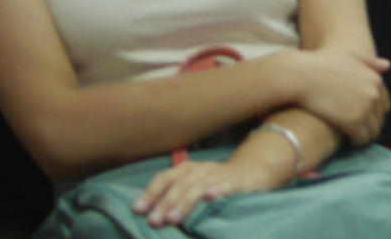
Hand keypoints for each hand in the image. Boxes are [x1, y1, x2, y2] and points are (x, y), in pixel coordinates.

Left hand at [134, 153, 276, 226]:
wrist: (252, 171)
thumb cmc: (217, 183)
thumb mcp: (195, 186)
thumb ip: (177, 196)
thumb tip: (151, 214)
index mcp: (188, 170)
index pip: (165, 178)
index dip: (151, 192)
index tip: (138, 209)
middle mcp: (201, 169)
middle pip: (179, 184)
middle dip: (165, 202)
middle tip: (154, 221)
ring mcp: (218, 175)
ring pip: (197, 186)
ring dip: (184, 202)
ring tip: (173, 218)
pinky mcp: (235, 182)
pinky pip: (225, 186)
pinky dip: (216, 190)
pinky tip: (210, 197)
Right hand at [292, 48, 390, 144]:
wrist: (303, 75)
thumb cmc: (323, 63)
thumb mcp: (349, 55)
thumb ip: (369, 62)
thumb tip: (388, 65)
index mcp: (376, 79)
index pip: (385, 105)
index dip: (374, 112)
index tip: (363, 116)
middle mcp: (374, 94)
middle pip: (379, 120)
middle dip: (370, 125)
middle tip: (356, 128)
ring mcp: (365, 109)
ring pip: (372, 132)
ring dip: (364, 135)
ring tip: (352, 135)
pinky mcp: (353, 123)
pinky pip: (361, 139)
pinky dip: (356, 141)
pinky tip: (346, 139)